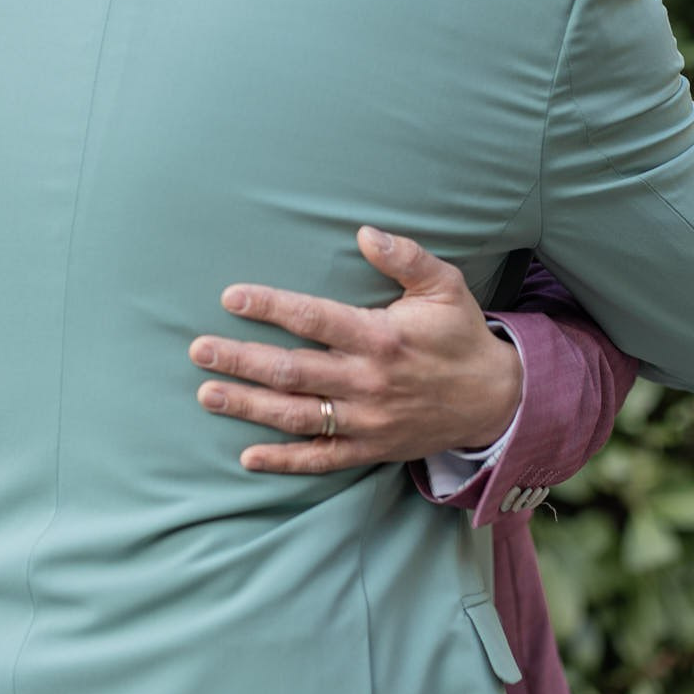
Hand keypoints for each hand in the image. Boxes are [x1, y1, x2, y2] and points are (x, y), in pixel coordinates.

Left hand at [189, 226, 523, 473]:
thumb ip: (406, 256)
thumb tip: (364, 231)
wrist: (495, 401)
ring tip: (206, 393)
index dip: (270, 307)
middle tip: (198, 349)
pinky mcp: (370, 449)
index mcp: (381, 337)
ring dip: (248, 406)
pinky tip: (247, 456)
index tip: (231, 298)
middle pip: (291, 371)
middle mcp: (368, 381)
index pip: (314, 319)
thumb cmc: (460, 335)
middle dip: (241, 359)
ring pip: (296, 415)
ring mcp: (366, 421)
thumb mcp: (445, 286)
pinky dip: (283, 461)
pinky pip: (320, 459)